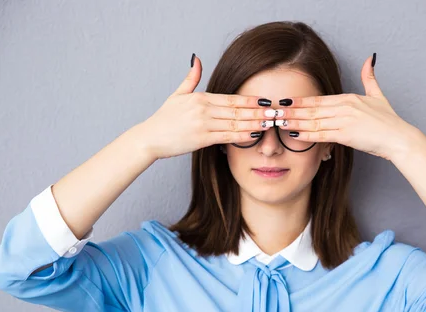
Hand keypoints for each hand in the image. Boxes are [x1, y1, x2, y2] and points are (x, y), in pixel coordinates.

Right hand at [136, 54, 277, 159]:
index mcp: (200, 98)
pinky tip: (254, 136)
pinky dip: (241, 136)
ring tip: (270, 124)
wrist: (150, 138)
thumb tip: (196, 58)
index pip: (231, 98)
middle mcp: (203, 110)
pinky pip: (226, 137)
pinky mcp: (201, 139)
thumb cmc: (164, 118)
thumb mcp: (177, 95)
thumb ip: (190, 78)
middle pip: (237, 110)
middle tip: (276, 112)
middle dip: (258, 112)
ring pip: (235, 124)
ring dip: (254, 124)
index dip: (250, 100)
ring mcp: (203, 124)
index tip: (266, 101)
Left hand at [272, 54, 424, 160]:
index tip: (286, 102)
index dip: (301, 101)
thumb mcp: (378, 96)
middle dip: (292, 110)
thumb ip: (370, 78)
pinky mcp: (346, 135)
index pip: (319, 99)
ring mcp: (344, 120)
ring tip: (279, 122)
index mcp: (349, 98)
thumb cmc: (389, 121)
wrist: (399, 138)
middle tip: (274, 112)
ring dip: (294, 121)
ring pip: (313, 121)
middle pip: (312, 109)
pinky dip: (306, 134)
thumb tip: (369, 59)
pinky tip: (294, 134)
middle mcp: (344, 107)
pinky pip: (321, 134)